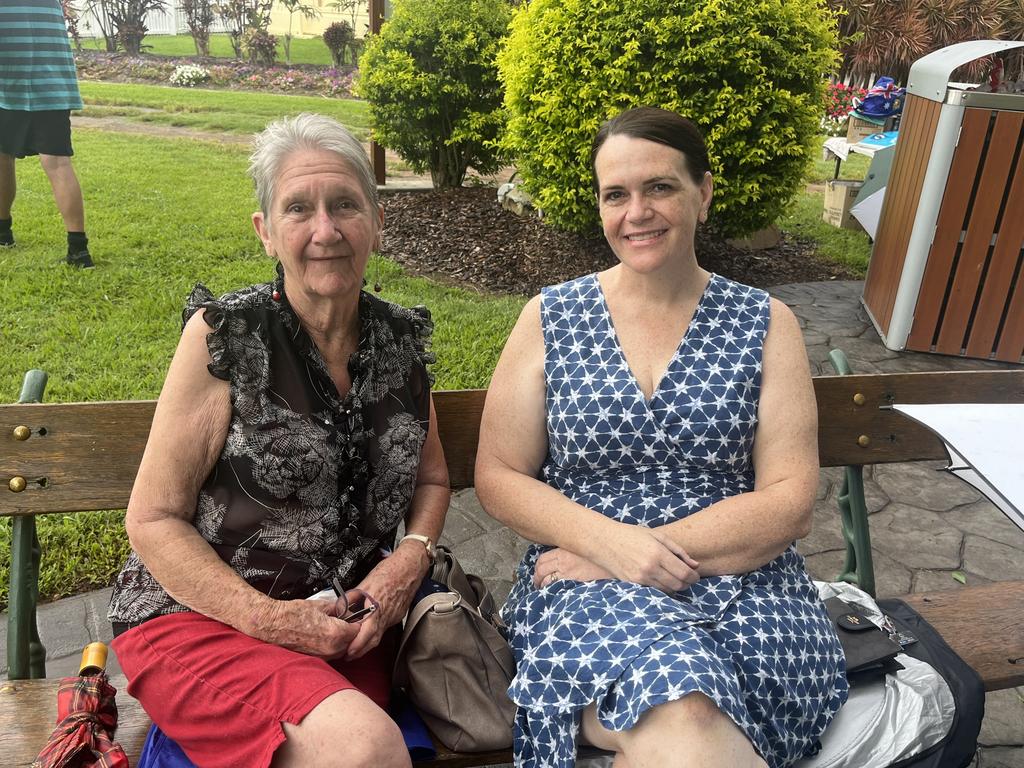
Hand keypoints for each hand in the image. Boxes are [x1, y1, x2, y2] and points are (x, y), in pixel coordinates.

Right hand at [248, 596, 358, 657]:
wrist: (273, 624)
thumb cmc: (293, 613)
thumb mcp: (321, 605)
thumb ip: (339, 608)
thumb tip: (348, 610)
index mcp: (335, 633)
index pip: (358, 630)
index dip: (357, 621)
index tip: (354, 616)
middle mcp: (331, 648)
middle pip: (352, 642)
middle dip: (350, 632)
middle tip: (345, 620)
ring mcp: (323, 656)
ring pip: (342, 650)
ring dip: (342, 640)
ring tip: (332, 626)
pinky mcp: (315, 659)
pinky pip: (331, 653)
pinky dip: (332, 645)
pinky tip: (323, 635)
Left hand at [343, 541, 428, 659]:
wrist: (409, 567)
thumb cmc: (389, 571)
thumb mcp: (365, 583)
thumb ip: (352, 597)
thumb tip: (340, 608)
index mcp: (376, 606)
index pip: (367, 632)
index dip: (357, 645)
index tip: (348, 652)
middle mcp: (386, 614)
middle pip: (373, 639)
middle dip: (360, 650)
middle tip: (349, 655)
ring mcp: (393, 615)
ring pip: (379, 634)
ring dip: (367, 643)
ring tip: (356, 647)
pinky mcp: (397, 614)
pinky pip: (385, 626)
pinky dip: (376, 632)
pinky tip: (369, 631)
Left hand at [533, 548, 613, 587]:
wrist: (613, 561)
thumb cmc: (599, 554)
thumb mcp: (582, 548)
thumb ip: (571, 551)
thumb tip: (562, 555)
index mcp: (563, 550)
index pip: (542, 559)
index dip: (537, 567)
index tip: (538, 572)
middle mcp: (563, 561)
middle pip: (541, 569)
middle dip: (537, 577)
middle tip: (537, 583)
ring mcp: (568, 573)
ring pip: (546, 580)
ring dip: (542, 585)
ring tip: (543, 590)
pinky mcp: (574, 582)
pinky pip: (556, 587)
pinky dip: (551, 591)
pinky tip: (552, 594)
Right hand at [596, 524, 699, 592]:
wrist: (604, 541)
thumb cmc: (632, 535)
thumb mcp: (657, 536)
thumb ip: (678, 550)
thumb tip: (695, 565)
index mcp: (658, 553)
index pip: (684, 573)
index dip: (694, 577)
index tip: (696, 575)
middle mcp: (650, 568)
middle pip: (678, 585)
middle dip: (687, 583)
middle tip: (689, 578)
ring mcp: (640, 578)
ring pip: (667, 591)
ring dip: (676, 587)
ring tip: (676, 579)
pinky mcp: (633, 584)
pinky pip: (654, 591)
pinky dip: (662, 588)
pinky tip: (662, 580)